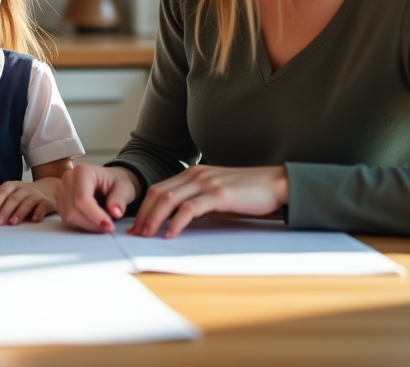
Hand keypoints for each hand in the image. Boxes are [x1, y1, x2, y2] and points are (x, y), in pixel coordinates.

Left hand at [0, 180, 54, 224]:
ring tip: (12, 223)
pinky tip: (35, 220)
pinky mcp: (46, 202)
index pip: (0, 194)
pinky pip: (43, 206)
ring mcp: (35, 194)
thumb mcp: (5, 199)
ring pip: (27, 202)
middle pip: (12, 199)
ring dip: (19, 213)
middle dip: (4, 211)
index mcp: (10, 186)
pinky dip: (39, 212)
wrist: (45, 192)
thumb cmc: (19, 198)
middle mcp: (23, 189)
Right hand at [54, 163, 141, 232]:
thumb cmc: (115, 183)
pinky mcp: (60, 200)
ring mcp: (62, 189)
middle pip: (73, 210)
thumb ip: (120, 199)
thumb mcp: (125, 188)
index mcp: (83, 171)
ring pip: (69, 217)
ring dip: (87, 226)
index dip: (95, 216)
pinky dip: (81, 224)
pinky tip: (93, 221)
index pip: (82, 198)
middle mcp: (68, 178)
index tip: (109, 226)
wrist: (108, 181)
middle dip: (92, 224)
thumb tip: (116, 212)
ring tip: (102, 223)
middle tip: (108, 227)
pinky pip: (67, 219)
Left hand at [130, 164, 287, 237]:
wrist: (274, 182)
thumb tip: (177, 218)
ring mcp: (206, 183)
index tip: (136, 225)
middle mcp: (195, 174)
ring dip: (154, 219)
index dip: (144, 207)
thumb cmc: (247, 191)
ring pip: (169, 200)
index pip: (158, 189)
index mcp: (192, 173)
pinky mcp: (218, 195)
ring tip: (147, 236)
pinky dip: (176, 223)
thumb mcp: (215, 191)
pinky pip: (190, 209)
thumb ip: (197, 198)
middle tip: (135, 234)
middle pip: (158, 194)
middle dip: (143, 215)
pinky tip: (170, 234)